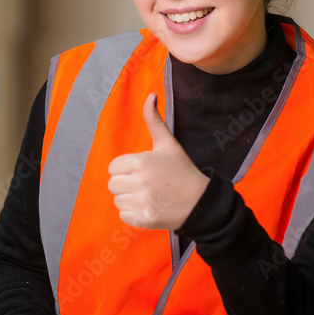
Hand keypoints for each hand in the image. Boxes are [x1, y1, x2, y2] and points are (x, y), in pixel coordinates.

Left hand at [107, 93, 208, 229]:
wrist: (201, 201)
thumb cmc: (182, 171)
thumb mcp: (168, 144)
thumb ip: (154, 120)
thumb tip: (150, 95)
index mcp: (140, 161)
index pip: (113, 167)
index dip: (125, 169)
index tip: (142, 171)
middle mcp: (139, 181)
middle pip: (113, 185)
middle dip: (126, 185)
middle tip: (146, 185)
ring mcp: (142, 202)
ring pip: (118, 201)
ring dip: (130, 200)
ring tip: (149, 196)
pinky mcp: (145, 219)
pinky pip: (124, 216)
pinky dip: (134, 215)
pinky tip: (149, 208)